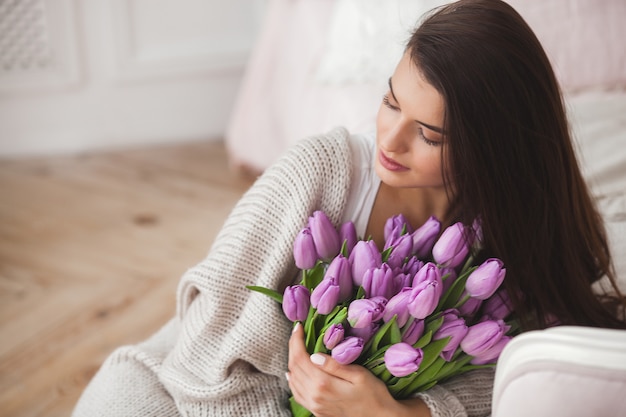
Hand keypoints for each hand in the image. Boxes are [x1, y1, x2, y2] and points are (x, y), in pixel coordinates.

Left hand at [287, 323, 430, 416]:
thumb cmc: (374, 394)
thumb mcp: (359, 375)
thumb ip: (335, 365)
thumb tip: (314, 355)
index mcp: (324, 384)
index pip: (301, 358)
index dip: (296, 340)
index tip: (298, 327)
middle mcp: (315, 396)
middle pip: (294, 367)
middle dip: (292, 347)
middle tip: (296, 333)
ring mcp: (314, 405)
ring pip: (293, 380)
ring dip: (291, 362)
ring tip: (296, 347)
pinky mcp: (316, 410)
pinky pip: (297, 394)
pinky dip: (292, 381)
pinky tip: (293, 373)